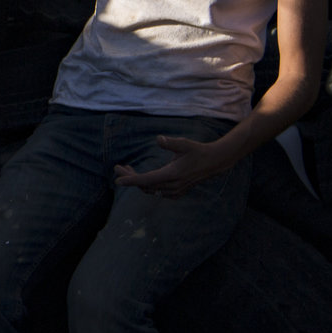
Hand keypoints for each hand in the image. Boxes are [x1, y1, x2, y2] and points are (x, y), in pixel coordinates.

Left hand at [114, 134, 239, 197]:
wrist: (214, 162)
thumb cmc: (198, 150)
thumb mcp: (184, 144)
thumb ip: (170, 143)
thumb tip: (158, 139)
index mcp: (171, 175)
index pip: (146, 180)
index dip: (130, 180)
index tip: (117, 180)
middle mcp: (172, 186)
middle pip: (144, 185)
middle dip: (130, 177)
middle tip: (118, 168)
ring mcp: (175, 191)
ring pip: (150, 189)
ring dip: (137, 181)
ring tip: (128, 169)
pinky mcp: (177, 193)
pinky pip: (157, 192)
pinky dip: (147, 185)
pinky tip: (144, 177)